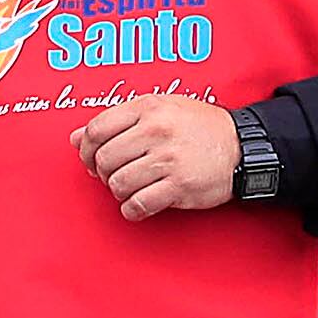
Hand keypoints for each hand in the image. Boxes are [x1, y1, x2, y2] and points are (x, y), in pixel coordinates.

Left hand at [74, 91, 238, 220]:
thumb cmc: (200, 128)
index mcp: (149, 108)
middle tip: (114, 176)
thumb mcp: (161, 110)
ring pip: (118, 184)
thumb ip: (117, 121)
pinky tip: (139, 204)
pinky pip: (138, 205)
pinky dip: (132, 209)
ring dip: (119, 191)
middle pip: (104, 159)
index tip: (91, 160)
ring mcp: (168, 159)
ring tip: (132, 187)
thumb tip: (75, 138)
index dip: (86, 150)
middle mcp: (156, 131)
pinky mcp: (178, 186)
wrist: (242, 147)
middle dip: (103, 173)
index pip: (96, 129)